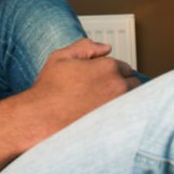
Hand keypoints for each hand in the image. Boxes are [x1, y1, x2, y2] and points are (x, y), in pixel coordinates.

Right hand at [19, 38, 139, 147]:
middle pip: (133, 83)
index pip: (124, 66)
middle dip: (122, 84)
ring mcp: (118, 108)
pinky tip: (104, 118)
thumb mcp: (62, 56)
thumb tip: (106, 48)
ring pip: (132, 101)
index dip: (112, 70)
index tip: (101, 77)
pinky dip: (120, 117)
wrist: (40, 119)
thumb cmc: (48, 88)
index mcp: (107, 67)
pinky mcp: (115, 126)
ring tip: (103, 104)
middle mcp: (117, 87)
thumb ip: (86, 47)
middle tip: (102, 90)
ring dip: (123, 100)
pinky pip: (126, 119)